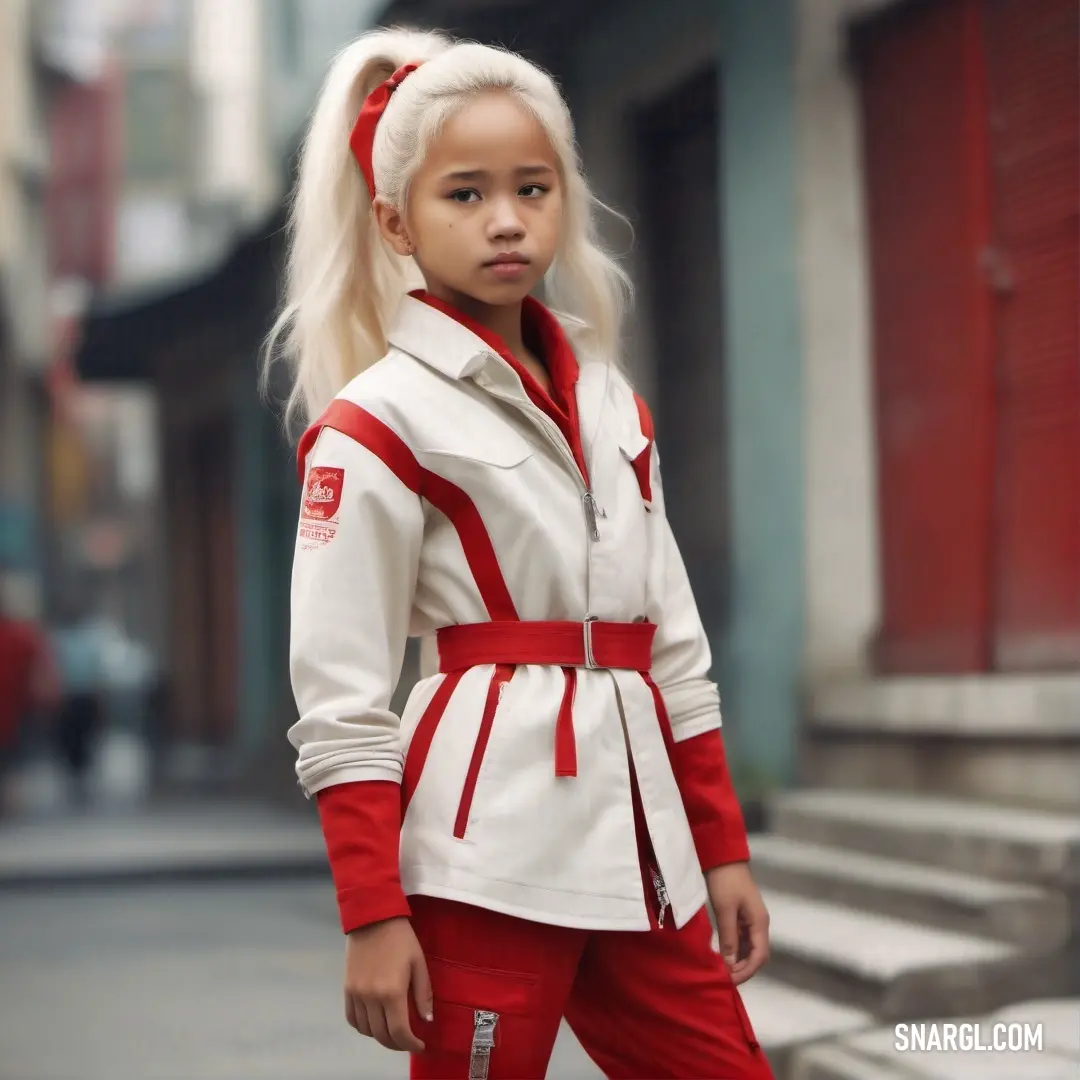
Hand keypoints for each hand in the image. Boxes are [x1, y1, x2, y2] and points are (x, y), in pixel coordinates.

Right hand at [344, 916, 432, 1051]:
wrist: (372, 917)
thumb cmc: (401, 938)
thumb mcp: (418, 962)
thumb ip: (423, 993)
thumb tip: (426, 1020)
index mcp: (392, 992)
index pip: (399, 1032)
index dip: (410, 1044)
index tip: (420, 1045)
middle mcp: (371, 998)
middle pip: (381, 1035)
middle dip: (397, 1044)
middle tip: (407, 1041)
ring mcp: (356, 994)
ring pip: (366, 1030)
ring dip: (380, 1036)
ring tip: (392, 1030)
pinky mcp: (347, 988)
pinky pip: (352, 1018)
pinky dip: (363, 1026)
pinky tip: (374, 1022)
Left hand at [706, 862, 769, 985]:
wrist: (722, 857)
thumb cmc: (725, 882)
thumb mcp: (725, 910)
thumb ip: (729, 938)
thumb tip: (731, 964)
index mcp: (760, 923)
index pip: (760, 956)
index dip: (747, 971)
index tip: (730, 980)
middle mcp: (759, 924)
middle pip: (757, 954)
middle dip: (743, 969)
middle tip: (725, 979)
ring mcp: (750, 919)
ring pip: (749, 948)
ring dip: (739, 961)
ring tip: (723, 971)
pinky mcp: (741, 915)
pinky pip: (741, 939)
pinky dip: (734, 950)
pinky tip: (723, 956)